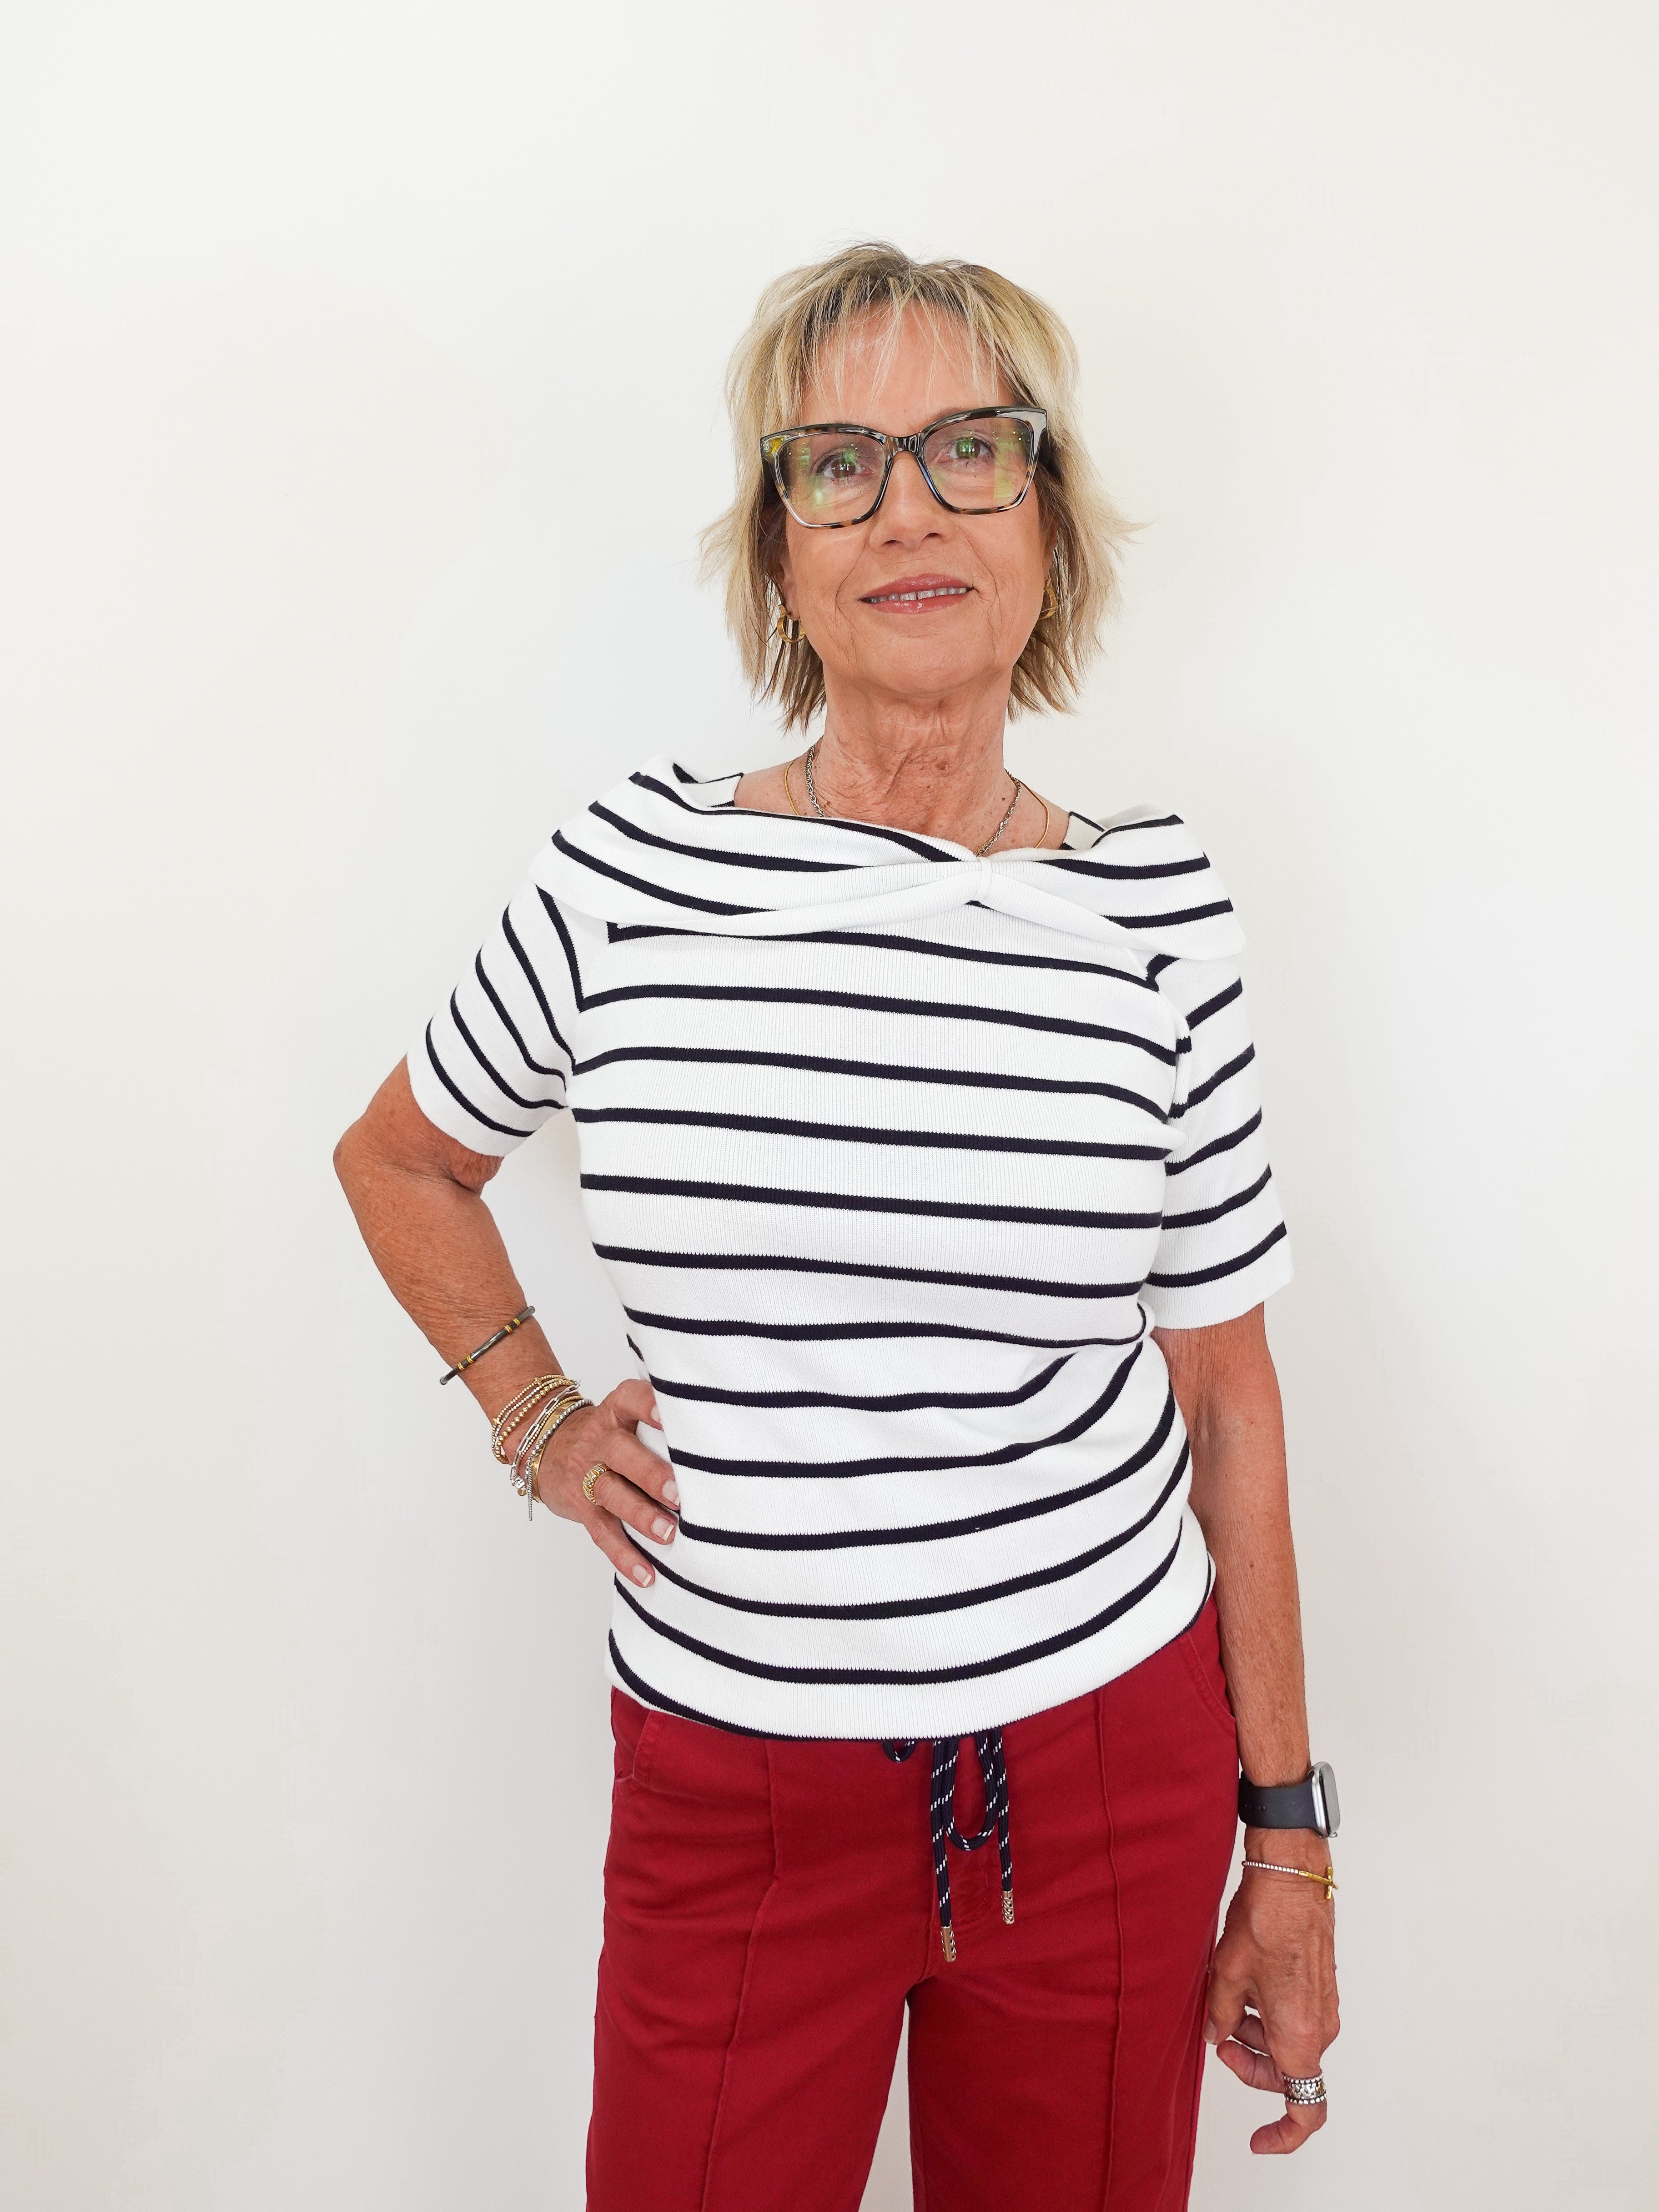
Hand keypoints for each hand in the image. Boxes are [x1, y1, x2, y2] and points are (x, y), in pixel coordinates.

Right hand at [534, 1379, 676, 1587]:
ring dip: (640, 1516)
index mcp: (616, 1411)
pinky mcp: (582, 1508)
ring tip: (668, 1534)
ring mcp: (587, 1475)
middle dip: (650, 1474)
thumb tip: (723, 1434)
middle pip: (621, 1453)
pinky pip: (602, 1533)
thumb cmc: (611, 1433)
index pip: (631, 1400)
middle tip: (679, 1495)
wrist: (550, 1448)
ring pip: (611, 1494)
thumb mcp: (626, 1414)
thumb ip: (663, 1420)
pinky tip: (646, 1574)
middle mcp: (599, 1440)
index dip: (647, 1407)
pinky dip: (624, 1556)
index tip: (668, 1417)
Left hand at [1205, 1831, 1339, 2153]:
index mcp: (1298, 2037)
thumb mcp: (1225, 1974)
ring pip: (1290, 2046)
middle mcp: (1319, 2028)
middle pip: (1289, 2077)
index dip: (1284, 2136)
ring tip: (1228, 1999)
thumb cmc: (1266, 1920)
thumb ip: (1219, 2017)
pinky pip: (1295, 2019)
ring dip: (1256, 2036)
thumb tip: (1216, 2037)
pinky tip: (1245, 1987)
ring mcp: (1324, 2007)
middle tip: (1220, 2041)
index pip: (1306, 2111)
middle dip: (1251, 2069)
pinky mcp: (1321, 1987)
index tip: (1259, 2141)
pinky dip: (1268, 2015)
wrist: (1292, 1875)